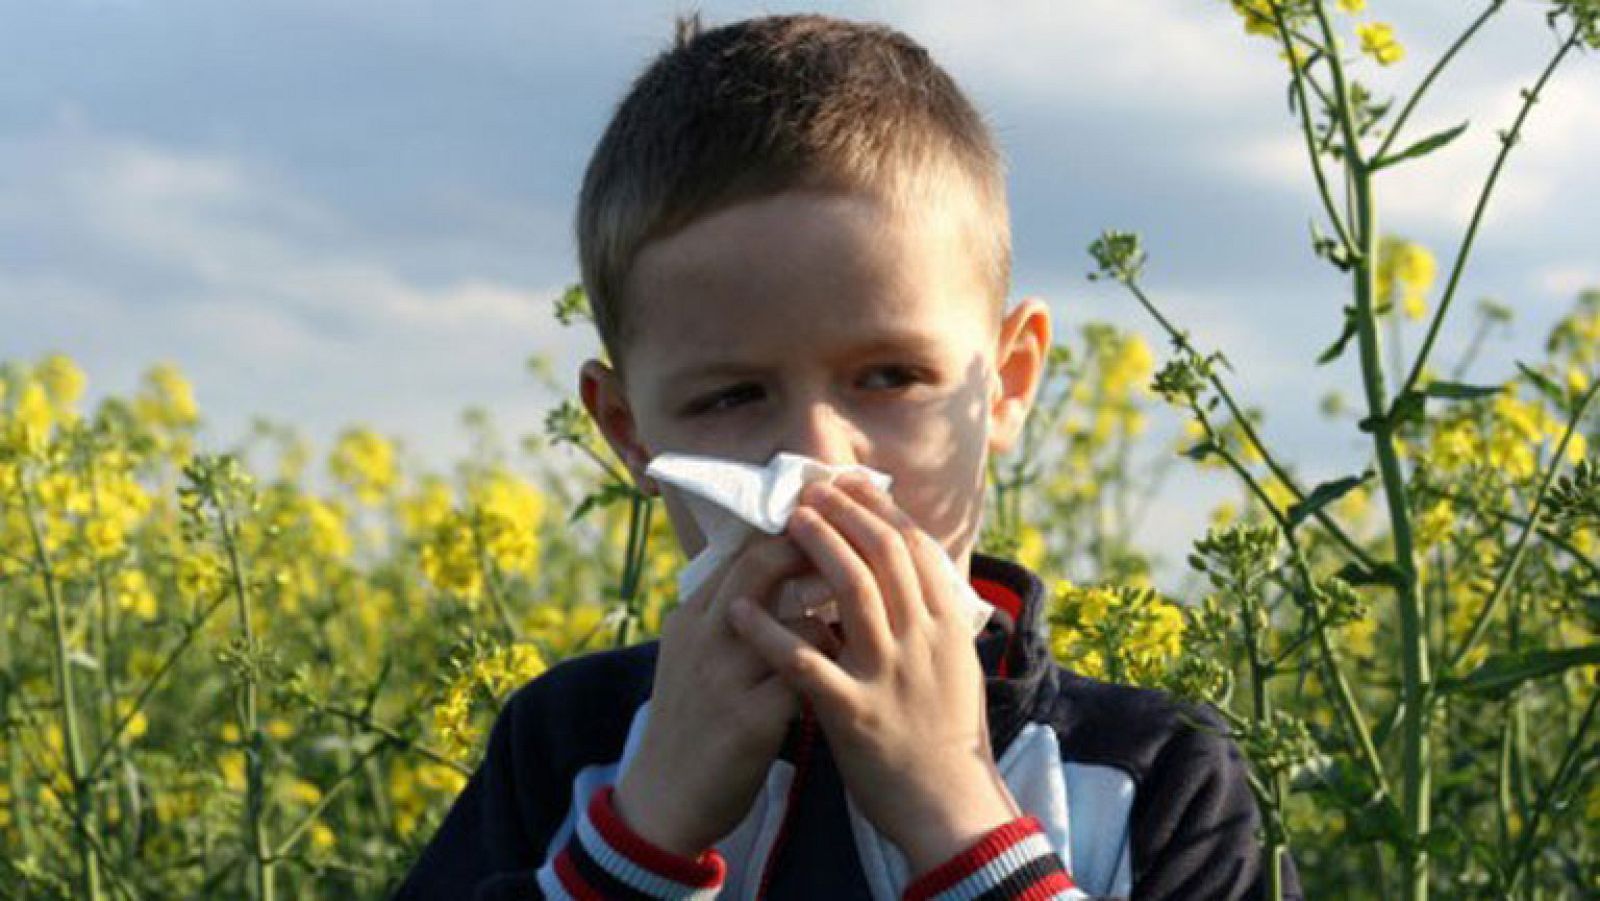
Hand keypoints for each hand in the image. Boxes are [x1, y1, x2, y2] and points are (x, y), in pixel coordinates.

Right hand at [613, 533, 834, 855]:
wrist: (664, 799)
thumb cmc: (691, 721)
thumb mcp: (691, 656)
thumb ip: (725, 614)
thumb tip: (771, 565)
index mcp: (691, 617)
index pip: (744, 551)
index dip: (792, 535)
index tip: (830, 534)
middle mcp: (704, 637)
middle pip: (763, 565)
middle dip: (815, 553)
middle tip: (852, 560)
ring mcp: (724, 677)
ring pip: (797, 621)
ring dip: (834, 622)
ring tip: (852, 632)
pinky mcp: (749, 721)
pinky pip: (808, 678)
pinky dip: (831, 671)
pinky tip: (841, 678)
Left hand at [726, 476, 1019, 873]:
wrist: (952, 809)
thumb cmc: (948, 739)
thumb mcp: (954, 668)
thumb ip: (932, 621)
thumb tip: (915, 574)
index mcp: (946, 627)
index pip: (915, 549)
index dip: (880, 510)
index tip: (851, 485)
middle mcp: (921, 640)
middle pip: (885, 555)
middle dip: (846, 514)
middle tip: (812, 491)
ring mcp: (888, 674)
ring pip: (855, 591)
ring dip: (819, 548)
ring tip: (789, 521)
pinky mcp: (853, 712)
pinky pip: (805, 662)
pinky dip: (770, 632)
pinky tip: (740, 611)